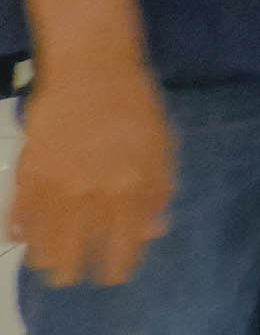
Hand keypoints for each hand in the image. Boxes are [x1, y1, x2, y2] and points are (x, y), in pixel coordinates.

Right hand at [6, 60, 173, 286]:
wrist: (93, 70)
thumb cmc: (135, 107)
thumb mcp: (162, 148)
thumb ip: (157, 192)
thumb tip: (152, 232)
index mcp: (131, 190)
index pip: (123, 249)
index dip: (117, 268)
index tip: (113, 272)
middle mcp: (91, 195)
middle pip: (74, 258)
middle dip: (75, 271)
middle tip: (75, 270)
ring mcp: (56, 187)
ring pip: (41, 248)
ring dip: (46, 259)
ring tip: (51, 258)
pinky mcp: (28, 175)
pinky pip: (16, 222)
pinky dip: (20, 235)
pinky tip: (27, 236)